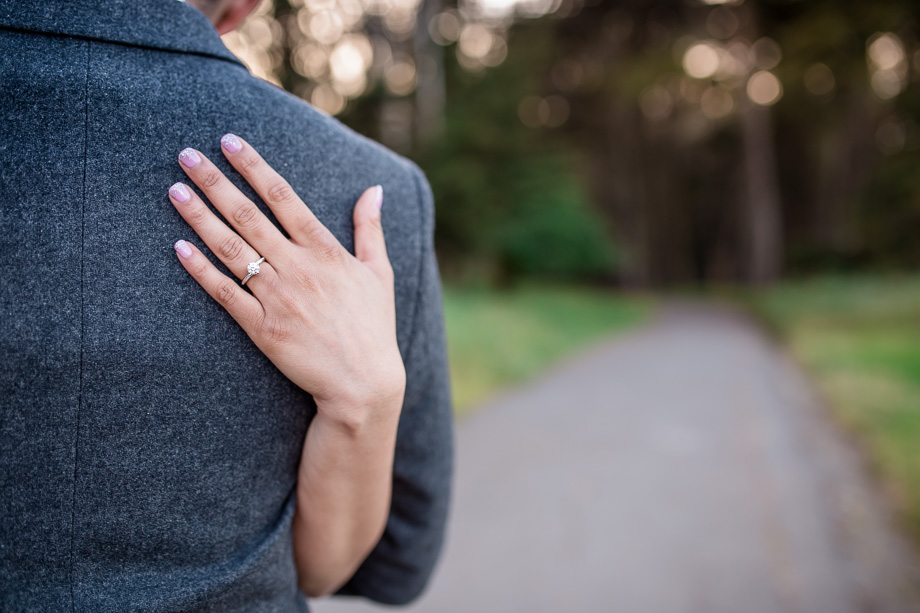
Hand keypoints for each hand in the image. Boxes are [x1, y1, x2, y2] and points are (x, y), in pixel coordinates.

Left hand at [168, 134, 405, 427]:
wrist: (363, 383)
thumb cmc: (374, 327)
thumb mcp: (379, 273)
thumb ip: (370, 228)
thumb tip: (374, 189)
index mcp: (325, 251)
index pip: (283, 197)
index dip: (253, 167)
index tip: (228, 142)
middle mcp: (298, 268)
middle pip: (248, 215)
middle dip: (215, 182)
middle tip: (186, 155)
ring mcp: (277, 298)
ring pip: (231, 249)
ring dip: (200, 217)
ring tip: (175, 190)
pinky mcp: (262, 329)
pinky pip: (225, 294)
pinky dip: (201, 270)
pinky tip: (179, 247)